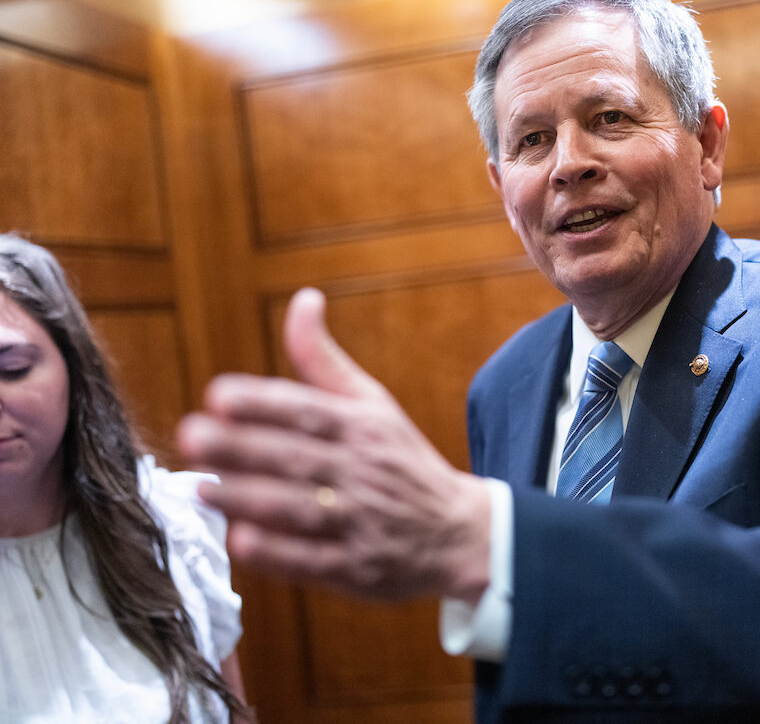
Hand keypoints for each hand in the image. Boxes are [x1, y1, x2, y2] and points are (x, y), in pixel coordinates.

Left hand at [177, 288, 490, 602]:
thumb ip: (324, 361)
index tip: (218, 396)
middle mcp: (362, 471)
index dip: (264, 403)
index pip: (309, 410)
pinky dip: (279, 552)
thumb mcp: (374, 404)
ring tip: (201, 488)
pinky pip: (314, 560)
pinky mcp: (356, 568)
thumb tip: (303, 300)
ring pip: (300, 508)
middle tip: (192, 436)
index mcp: (364, 427)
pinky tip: (242, 540)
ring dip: (249, 498)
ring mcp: (361, 522)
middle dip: (243, 447)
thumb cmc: (402, 461)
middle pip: (297, 457)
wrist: (458, 532)